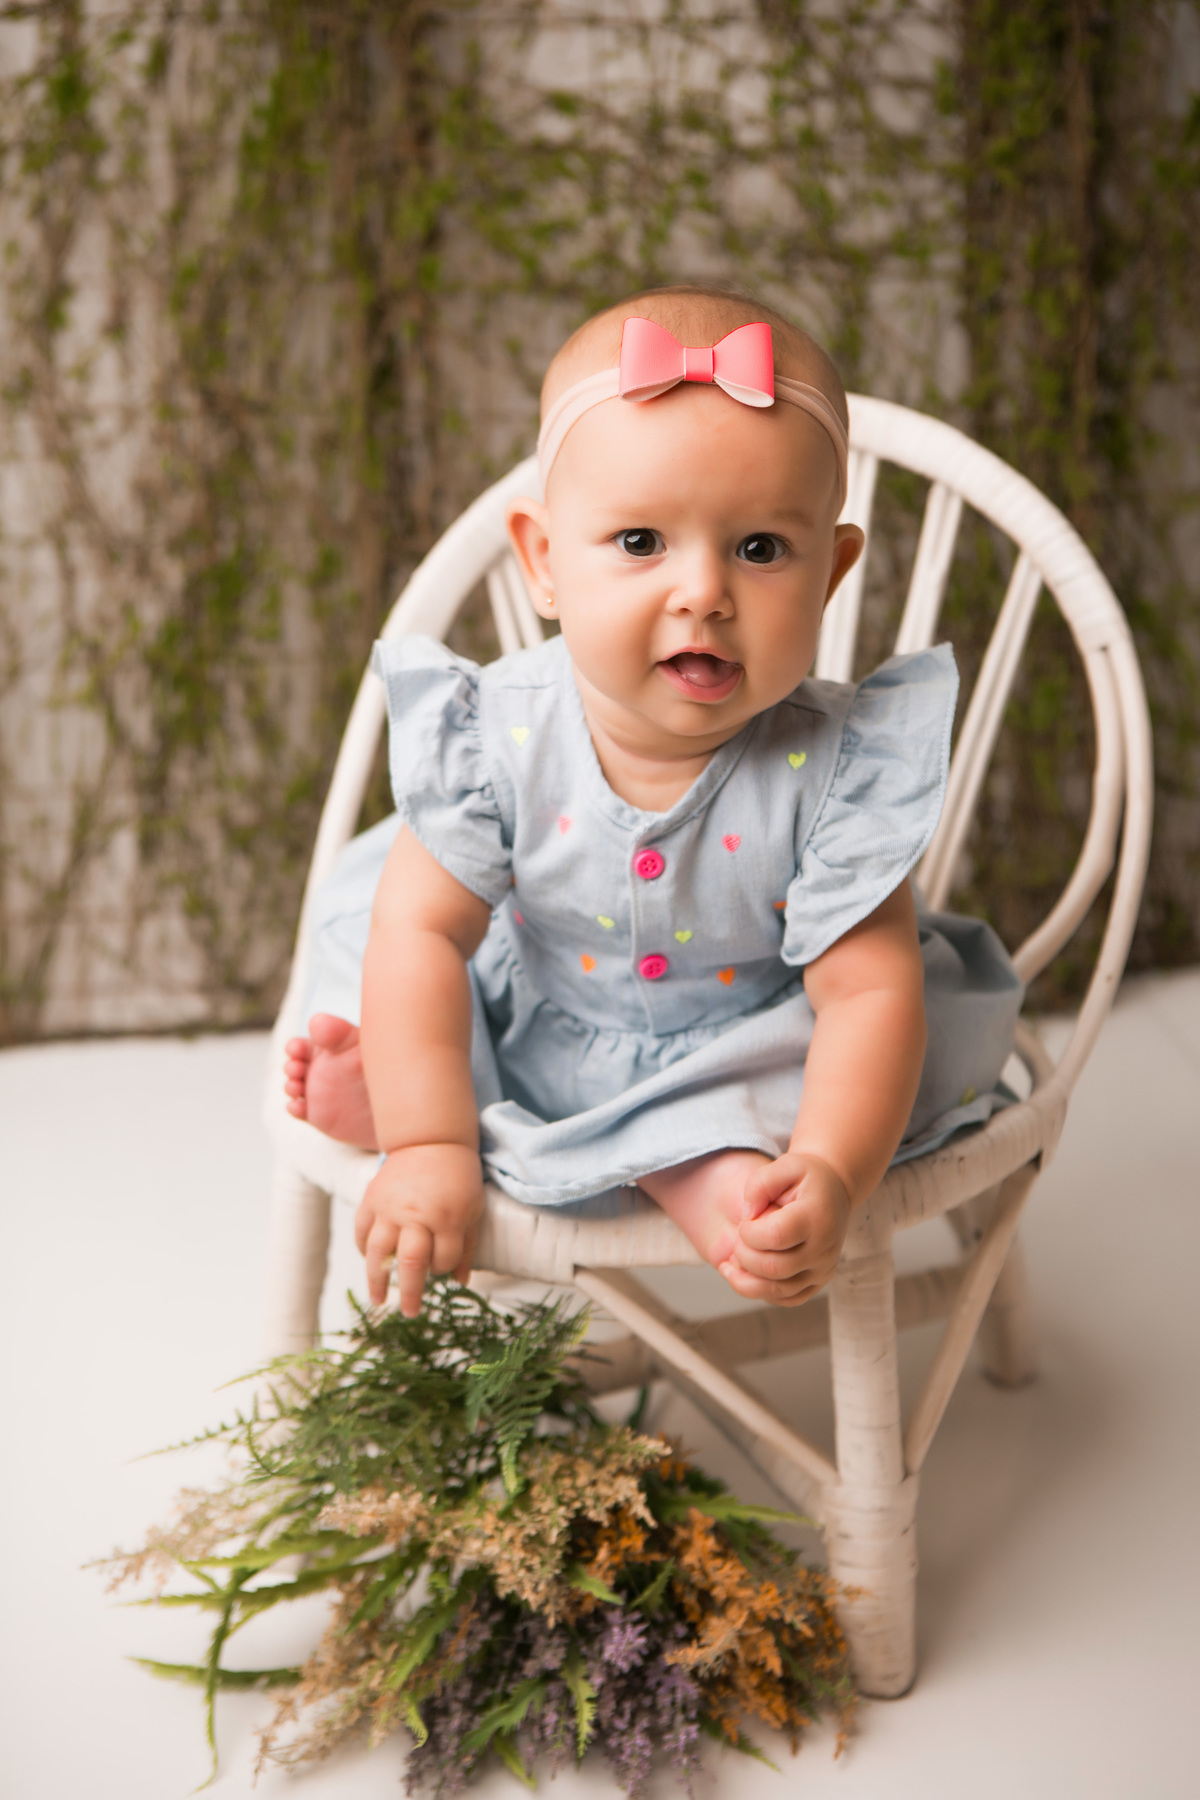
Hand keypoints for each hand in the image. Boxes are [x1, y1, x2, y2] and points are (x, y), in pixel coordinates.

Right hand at [354, 1143, 483, 1314]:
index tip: (443, 1268)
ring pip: (378, 1252)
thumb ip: (467, 1246)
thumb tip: (460, 1282)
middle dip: (410, 1293)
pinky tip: (370, 1262)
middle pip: (410, 1264)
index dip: (444, 1269)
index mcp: (448, 1218)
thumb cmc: (458, 1176)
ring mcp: (390, 1208)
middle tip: (410, 1312)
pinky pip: (362, 1231)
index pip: (443, 1260)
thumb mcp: (474, 1208)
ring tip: (379, 1300)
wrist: (430, 1139)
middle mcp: (417, 1216)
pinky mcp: (372, 1199)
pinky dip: (363, 1249)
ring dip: (377, 1280)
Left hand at [718, 1152, 851, 1305]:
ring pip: (778, 1291)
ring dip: (746, 1281)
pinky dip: (762, 1292)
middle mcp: (824, 1249)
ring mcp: (823, 1269)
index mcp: (816, 1218)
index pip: (774, 1237)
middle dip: (744, 1256)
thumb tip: (747, 1216)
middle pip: (774, 1269)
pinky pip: (787, 1299)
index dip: (749, 1232)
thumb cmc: (805, 1178)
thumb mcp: (785, 1164)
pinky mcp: (818, 1282)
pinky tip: (746, 1275)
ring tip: (731, 1264)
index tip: (746, 1220)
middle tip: (739, 1240)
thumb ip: (759, 1184)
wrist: (834, 1191)